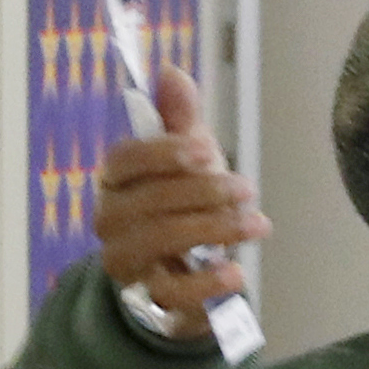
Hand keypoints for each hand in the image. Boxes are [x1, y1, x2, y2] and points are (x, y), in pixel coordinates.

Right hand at [94, 67, 264, 333]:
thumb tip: (170, 70)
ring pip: (159, 240)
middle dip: (203, 192)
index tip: (207, 149)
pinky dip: (206, 283)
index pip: (124, 160)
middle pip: (148, 200)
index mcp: (116, 180)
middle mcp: (111, 219)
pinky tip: (237, 272)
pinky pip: (171, 291)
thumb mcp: (188, 161)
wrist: (182, 273)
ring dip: (213, 228)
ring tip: (258, 224)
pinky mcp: (149, 298)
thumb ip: (180, 120)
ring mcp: (126, 260)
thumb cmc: (183, 206)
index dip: (164, 153)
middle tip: (247, 188)